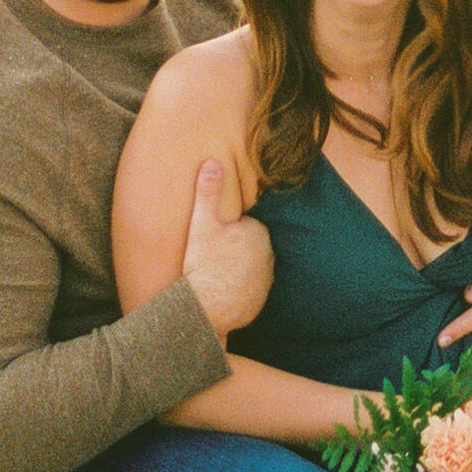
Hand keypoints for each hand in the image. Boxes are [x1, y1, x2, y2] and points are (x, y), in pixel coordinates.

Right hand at [181, 159, 271, 339]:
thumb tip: (212, 163)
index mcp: (258, 233)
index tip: (212, 238)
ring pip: (249, 266)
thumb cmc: (203, 264)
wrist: (204, 309)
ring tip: (214, 272)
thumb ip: (208, 192)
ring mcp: (265, 280)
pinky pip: (249, 287)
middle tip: (211, 254)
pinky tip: (221, 287)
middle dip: (233, 248)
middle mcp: (269, 256)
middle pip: (248, 245)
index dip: (226, 231)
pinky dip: (238, 287)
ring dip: (236, 267)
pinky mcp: (259, 300)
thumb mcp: (202, 224)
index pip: (244, 225)